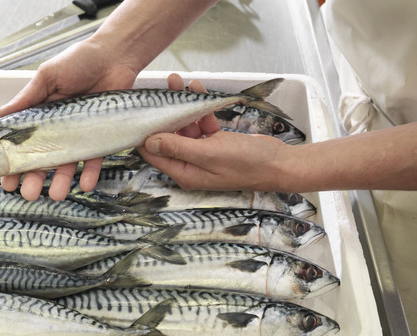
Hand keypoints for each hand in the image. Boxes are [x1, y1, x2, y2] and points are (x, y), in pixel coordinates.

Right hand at [0, 40, 139, 200]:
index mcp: (40, 116)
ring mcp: (79, 135)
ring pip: (67, 164)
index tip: (7, 181)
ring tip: (56, 195)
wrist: (114, 56)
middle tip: (29, 194)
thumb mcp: (48, 75)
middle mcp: (57, 129)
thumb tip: (0, 115)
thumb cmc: (79, 60)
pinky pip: (95, 159)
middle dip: (34, 180)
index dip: (13, 164)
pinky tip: (85, 184)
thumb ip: (27, 97)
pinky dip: (90, 173)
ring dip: (61, 182)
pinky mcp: (101, 136)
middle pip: (42, 160)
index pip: (22, 144)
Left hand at [138, 75, 287, 191]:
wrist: (278, 163)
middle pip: (168, 138)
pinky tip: (196, 90)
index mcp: (185, 173)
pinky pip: (202, 124)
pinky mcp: (216, 143)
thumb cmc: (247, 164)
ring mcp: (203, 154)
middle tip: (156, 90)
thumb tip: (149, 143)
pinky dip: (200, 109)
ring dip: (182, 106)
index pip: (154, 156)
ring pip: (185, 128)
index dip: (144, 135)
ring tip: (176, 82)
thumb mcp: (208, 154)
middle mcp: (191, 164)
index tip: (137, 114)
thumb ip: (178, 148)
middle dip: (163, 114)